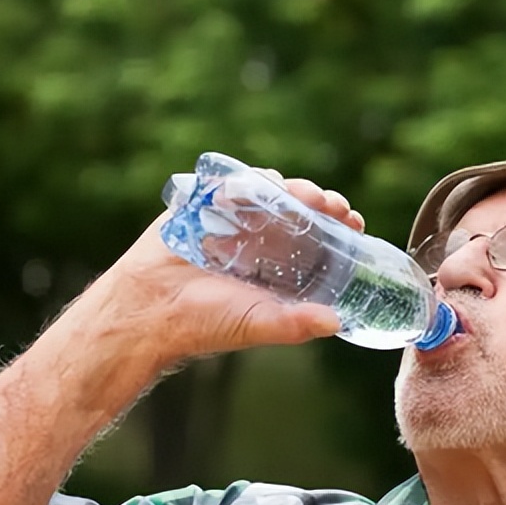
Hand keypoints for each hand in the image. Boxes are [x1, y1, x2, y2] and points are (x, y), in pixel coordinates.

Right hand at [90, 173, 366, 363]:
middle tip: (334, 205)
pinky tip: (265, 183)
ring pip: (269, 193)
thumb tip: (336, 323)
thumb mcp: (258, 323)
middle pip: (297, 210)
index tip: (354, 221)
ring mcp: (230, 221)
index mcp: (274, 268)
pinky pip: (231, 183)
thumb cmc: (204, 322)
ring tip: (304, 195)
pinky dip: (249, 180)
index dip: (336, 228)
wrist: (151, 308)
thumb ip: (296, 324)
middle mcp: (256, 242)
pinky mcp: (202, 206)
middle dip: (319, 203)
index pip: (315, 240)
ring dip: (291, 188)